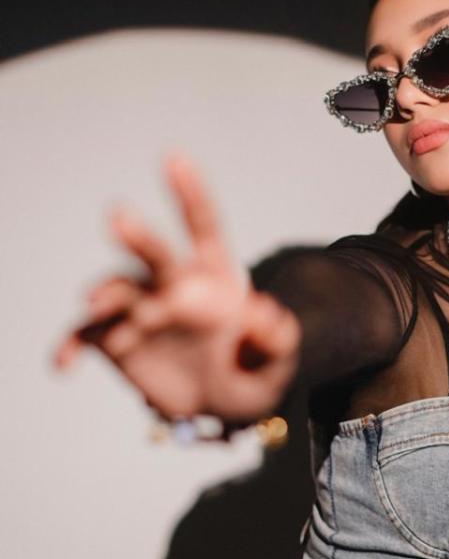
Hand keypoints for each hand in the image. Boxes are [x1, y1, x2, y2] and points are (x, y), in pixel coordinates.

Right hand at [51, 152, 301, 426]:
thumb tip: (266, 314)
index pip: (204, 226)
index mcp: (215, 275)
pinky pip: (85, 334)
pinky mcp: (110, 336)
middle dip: (139, 236)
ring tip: (97, 306)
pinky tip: (62, 363)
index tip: (173, 158)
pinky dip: (70, 345)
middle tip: (119, 217)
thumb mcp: (274, 365)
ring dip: (107, 295)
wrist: (210, 400)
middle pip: (156, 253)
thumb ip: (277, 342)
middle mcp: (171, 282)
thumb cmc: (245, 372)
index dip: (190, 193)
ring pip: (117, 290)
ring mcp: (138, 306)